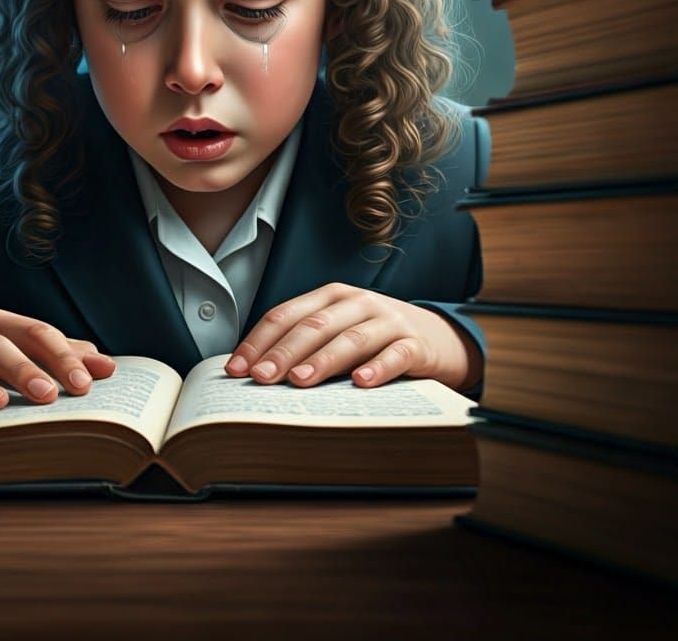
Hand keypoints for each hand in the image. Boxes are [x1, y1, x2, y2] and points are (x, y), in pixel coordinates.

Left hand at [224, 283, 480, 392]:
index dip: (259, 341)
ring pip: (351, 338)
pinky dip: (378, 368)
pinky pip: (395, 355)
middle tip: (262, 378)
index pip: (286, 315)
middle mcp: (357, 302)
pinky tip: (361, 382)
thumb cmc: (376, 338)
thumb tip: (256, 374)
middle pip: (314, 325)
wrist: (440, 337)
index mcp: (330, 296)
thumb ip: (305, 345)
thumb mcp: (339, 332)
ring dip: (323, 360)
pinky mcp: (416, 344)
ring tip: (301, 380)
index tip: (236, 369)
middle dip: (284, 353)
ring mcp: (388, 321)